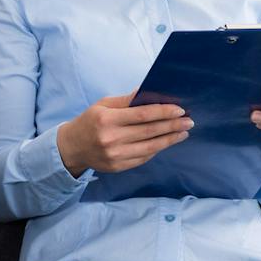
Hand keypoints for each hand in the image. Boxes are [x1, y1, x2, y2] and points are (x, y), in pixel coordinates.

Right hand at [57, 94, 193, 176]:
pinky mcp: (117, 167)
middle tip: (189, 121)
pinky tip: (165, 142)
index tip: (180, 110)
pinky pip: (142, 157)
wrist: (71, 148)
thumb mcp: (104, 105)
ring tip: (183, 133)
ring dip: (169, 140)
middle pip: (149, 132)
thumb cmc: (90, 122)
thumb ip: (128, 100)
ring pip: (149, 147)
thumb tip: (153, 93)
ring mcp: (114, 156)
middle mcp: (110, 139)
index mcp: (106, 120)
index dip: (163, 112)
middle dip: (172, 126)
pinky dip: (156, 149)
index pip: (142, 115)